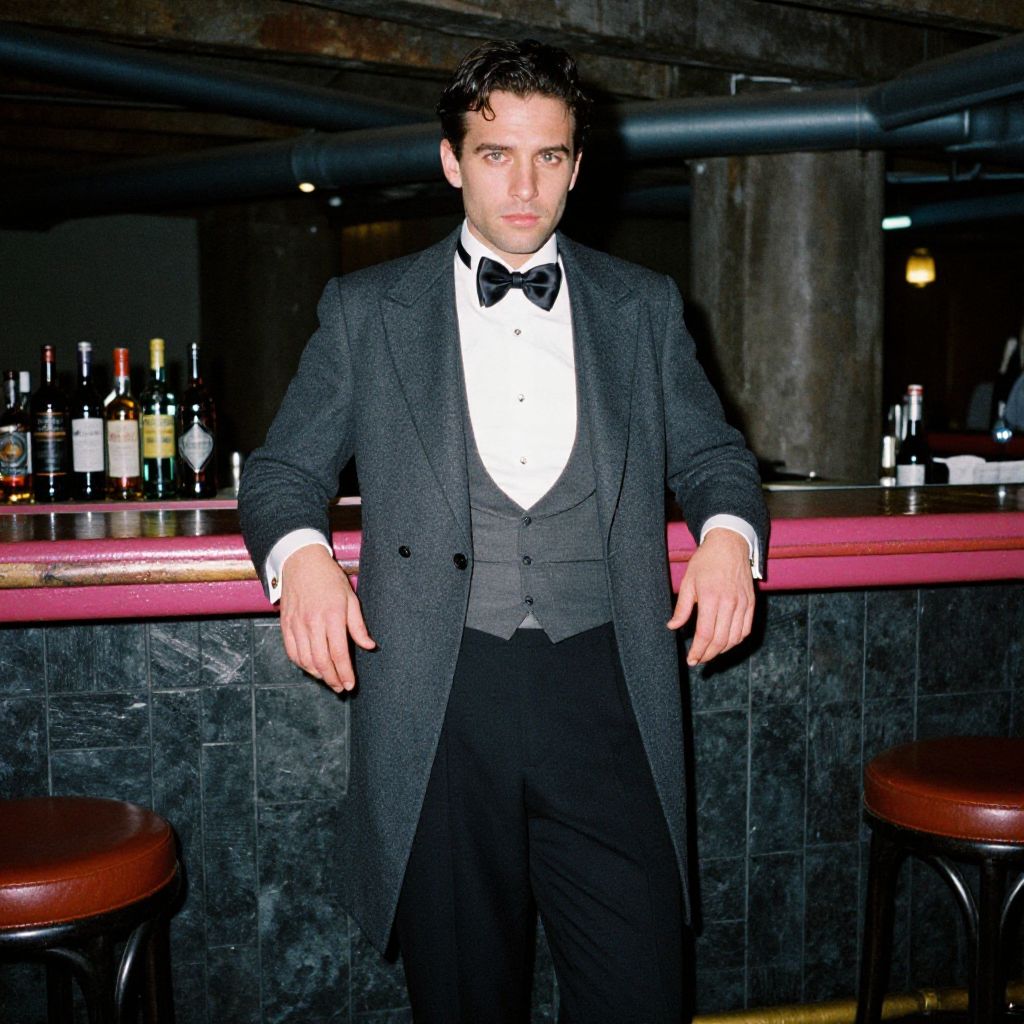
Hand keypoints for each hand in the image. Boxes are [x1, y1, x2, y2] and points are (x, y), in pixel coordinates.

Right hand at [278, 544, 375, 692]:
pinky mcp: (285, 625)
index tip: (350, 684)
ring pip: (305, 660)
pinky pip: (292, 652)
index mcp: (332, 616)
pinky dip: (302, 664)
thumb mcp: (350, 598)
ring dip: (318, 674)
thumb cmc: (329, 579)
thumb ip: (358, 626)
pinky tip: (312, 667)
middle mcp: (312, 623)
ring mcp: (296, 625)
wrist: (300, 562)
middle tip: (341, 687)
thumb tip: (369, 646)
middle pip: (321, 661)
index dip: (344, 673)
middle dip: (332, 679)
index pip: (338, 653)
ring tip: (329, 679)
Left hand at [667, 528, 754, 665]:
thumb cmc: (706, 561)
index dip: (698, 651)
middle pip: (721, 640)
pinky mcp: (751, 602)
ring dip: (722, 650)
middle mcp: (729, 602)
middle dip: (708, 655)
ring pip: (735, 638)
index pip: (705, 634)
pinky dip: (736, 640)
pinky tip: (725, 642)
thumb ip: (682, 607)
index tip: (691, 659)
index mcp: (711, 597)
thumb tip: (673, 626)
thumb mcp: (688, 581)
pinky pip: (746, 629)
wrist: (730, 544)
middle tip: (698, 660)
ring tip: (709, 653)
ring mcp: (743, 603)